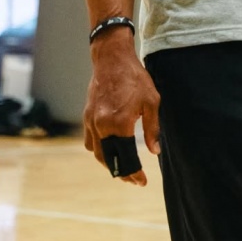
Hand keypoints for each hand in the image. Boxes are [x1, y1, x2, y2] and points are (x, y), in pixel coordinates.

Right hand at [83, 28, 160, 185]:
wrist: (112, 59)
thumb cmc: (135, 78)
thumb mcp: (151, 101)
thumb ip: (152, 128)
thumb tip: (155, 151)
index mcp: (120, 124)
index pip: (126, 158)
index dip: (134, 173)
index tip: (142, 181)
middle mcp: (102, 126)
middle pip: (109, 160)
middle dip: (121, 172)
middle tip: (133, 179)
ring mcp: (92, 122)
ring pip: (97, 153)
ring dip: (109, 163)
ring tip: (122, 167)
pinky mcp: (86, 116)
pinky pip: (90, 141)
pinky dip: (98, 150)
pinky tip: (108, 149)